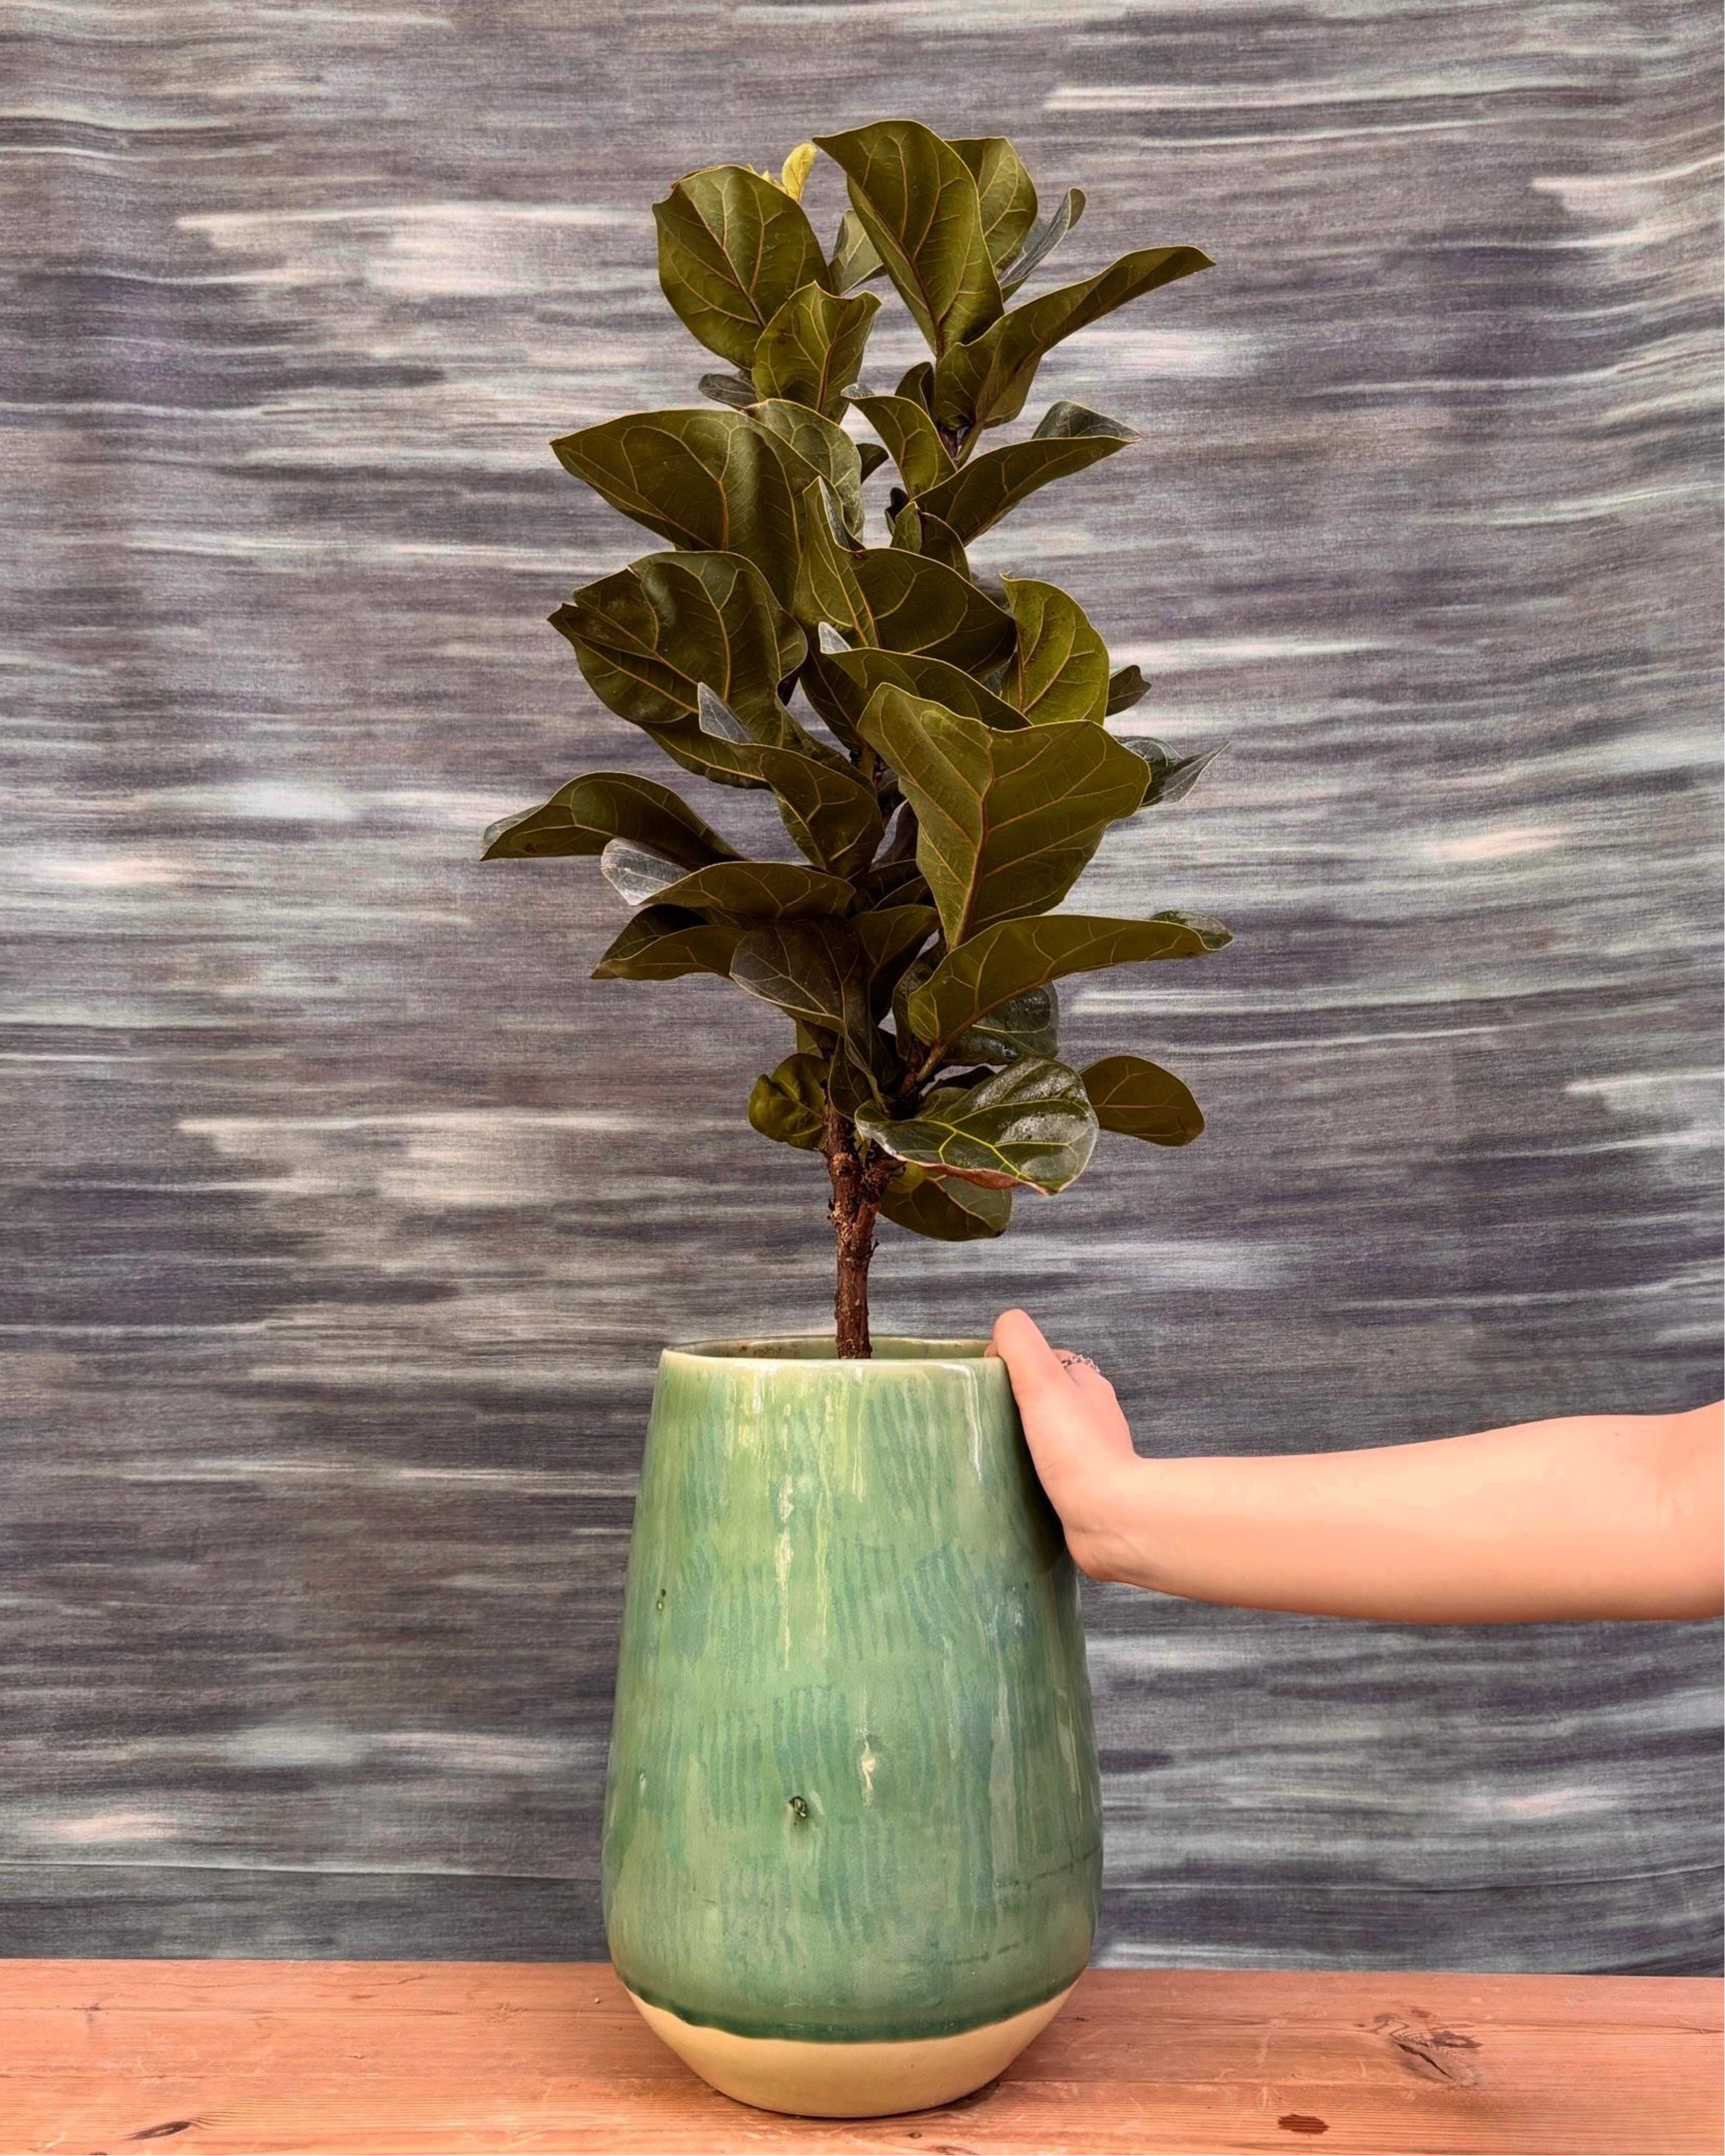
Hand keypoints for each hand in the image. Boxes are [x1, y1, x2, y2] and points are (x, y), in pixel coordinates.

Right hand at [988, 1309, 1143, 1579]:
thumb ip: (1020, 1344)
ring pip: (1047, 1437)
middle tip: (981, 1420)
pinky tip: (1012, 1483)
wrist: (1110, 1518)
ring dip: (1021, 1442)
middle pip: (1046, 1399)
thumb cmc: (1076, 1446)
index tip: (984, 1385)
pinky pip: (1050, 1474)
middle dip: (1014, 1405)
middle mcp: (1094, 1418)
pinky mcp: (1084, 1492)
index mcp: (1088, 1385)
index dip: (1014, 1364)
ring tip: (990, 1452)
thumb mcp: (1042, 1379)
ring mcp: (1091, 1457)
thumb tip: (1001, 1334)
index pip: (1046, 1361)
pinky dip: (1031, 1474)